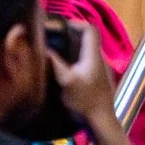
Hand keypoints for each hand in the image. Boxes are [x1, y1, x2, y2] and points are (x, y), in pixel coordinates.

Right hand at [45, 18, 125, 144]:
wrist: (100, 120)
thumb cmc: (84, 100)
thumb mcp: (66, 81)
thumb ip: (55, 63)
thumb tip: (44, 49)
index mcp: (93, 56)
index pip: (90, 29)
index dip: (75, 24)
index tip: (57, 26)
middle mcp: (98, 58)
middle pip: (86, 38)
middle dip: (68, 35)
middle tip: (50, 37)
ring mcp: (99, 68)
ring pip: (85, 50)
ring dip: (69, 47)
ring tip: (51, 49)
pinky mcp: (96, 77)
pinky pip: (84, 60)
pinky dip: (72, 57)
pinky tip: (60, 65)